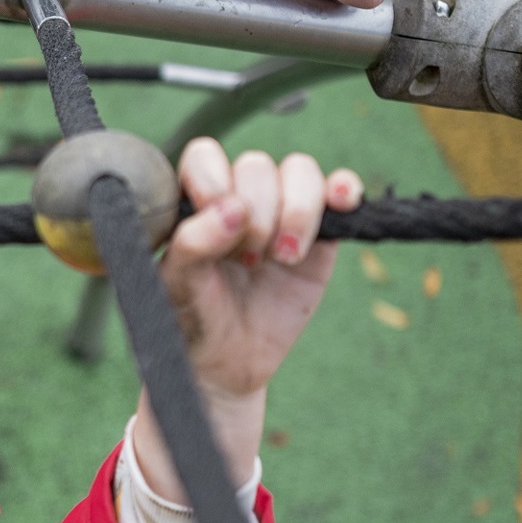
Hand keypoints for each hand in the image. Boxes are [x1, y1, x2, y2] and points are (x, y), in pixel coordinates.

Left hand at [130, 138, 362, 501]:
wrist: (225, 366)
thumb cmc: (190, 322)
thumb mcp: (177, 289)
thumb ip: (192, 245)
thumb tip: (232, 207)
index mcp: (194, 204)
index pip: (205, 157)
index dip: (215, 182)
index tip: (218, 222)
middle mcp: (238, 200)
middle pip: (257, 166)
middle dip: (258, 213)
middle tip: (246, 261)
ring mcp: (280, 214)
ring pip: (300, 171)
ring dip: (297, 210)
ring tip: (283, 258)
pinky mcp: (319, 236)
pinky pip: (338, 191)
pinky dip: (344, 189)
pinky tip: (342, 203)